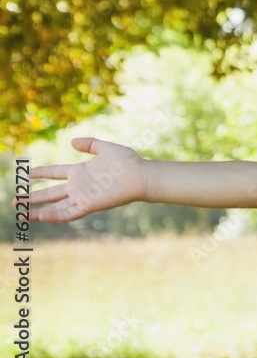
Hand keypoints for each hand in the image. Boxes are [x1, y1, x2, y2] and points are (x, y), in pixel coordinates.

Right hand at [27, 137, 147, 221]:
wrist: (140, 175)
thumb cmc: (127, 161)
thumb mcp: (106, 148)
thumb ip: (90, 143)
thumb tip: (72, 141)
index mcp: (80, 171)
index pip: (55, 172)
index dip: (41, 173)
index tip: (27, 173)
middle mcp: (79, 185)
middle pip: (50, 192)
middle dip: (33, 197)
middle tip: (15, 200)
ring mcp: (82, 196)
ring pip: (55, 206)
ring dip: (38, 210)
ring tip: (21, 213)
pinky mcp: (88, 205)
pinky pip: (68, 213)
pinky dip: (54, 215)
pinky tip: (40, 216)